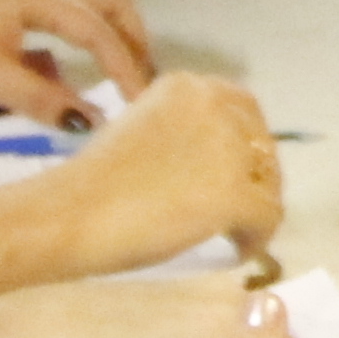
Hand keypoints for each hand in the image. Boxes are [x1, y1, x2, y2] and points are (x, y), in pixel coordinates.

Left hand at [0, 0, 154, 117]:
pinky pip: (69, 1)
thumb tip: (94, 124)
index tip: (142, 104)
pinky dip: (90, 24)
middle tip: (144, 81)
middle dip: (133, 38)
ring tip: (123, 69)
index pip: (99, 30)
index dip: (126, 68)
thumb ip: (45, 100)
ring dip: (113, 28)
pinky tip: (84, 54)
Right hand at [46, 70, 283, 266]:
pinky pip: (267, 218)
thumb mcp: (141, 129)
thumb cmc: (91, 182)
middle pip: (262, 145)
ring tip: (235, 233)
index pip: (243, 108)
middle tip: (237, 209)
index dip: (245, 143)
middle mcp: (215, 106)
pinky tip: (235, 251)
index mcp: (188, 86)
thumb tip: (211, 163)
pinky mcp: (234, 193)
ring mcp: (228, 149)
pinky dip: (255, 239)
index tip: (233, 172)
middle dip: (255, 178)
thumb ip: (180, 133)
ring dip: (257, 209)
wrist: (68, 213)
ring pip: (270, 183)